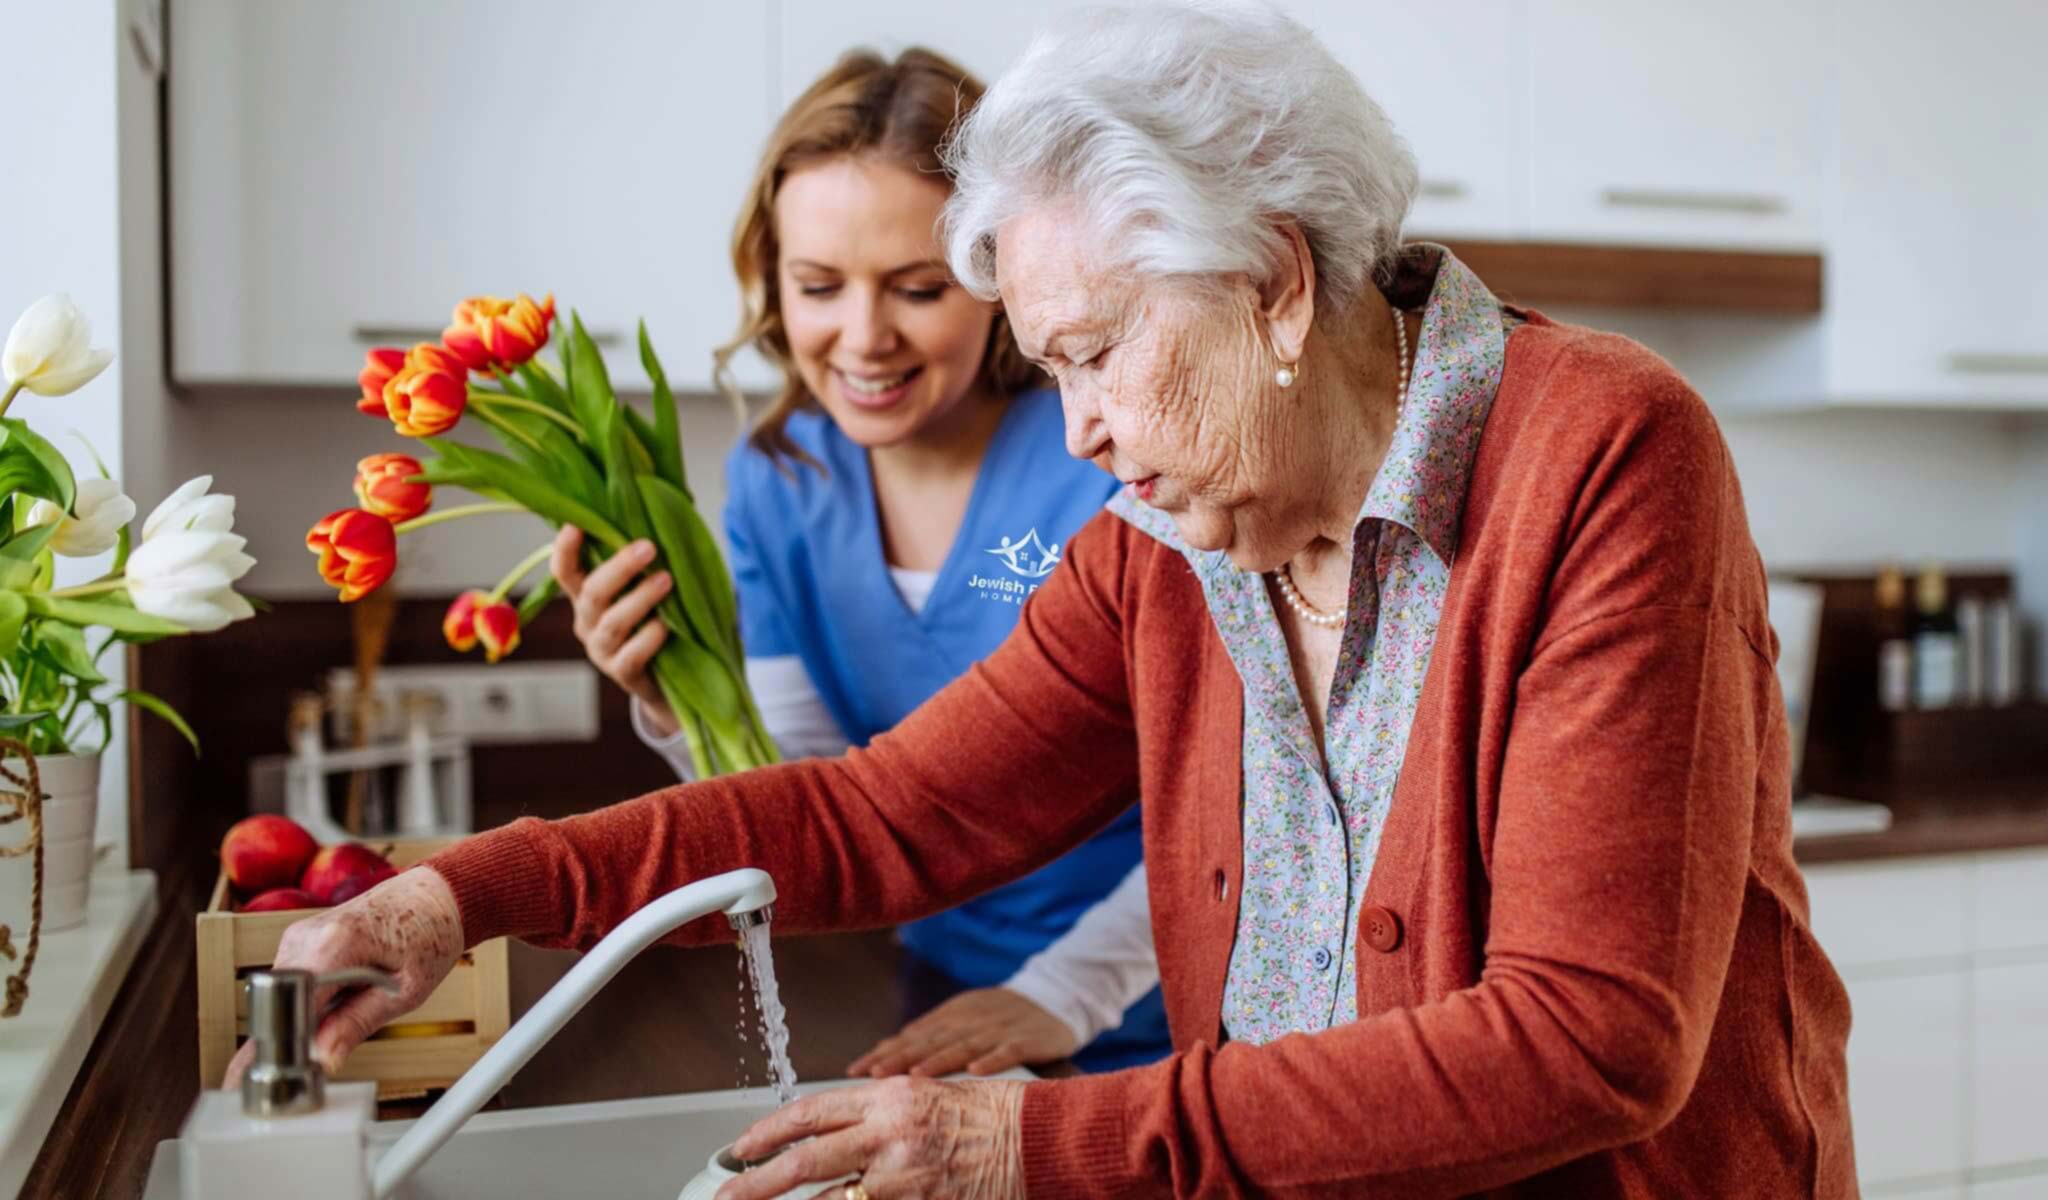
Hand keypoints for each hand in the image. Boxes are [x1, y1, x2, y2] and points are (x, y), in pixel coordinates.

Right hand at [221, 868, 464, 1085]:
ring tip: (342, 1017)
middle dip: (290, 1036)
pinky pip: (291, 982)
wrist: (435, 896)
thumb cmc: (430, 936)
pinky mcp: (300, 939)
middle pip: (278, 1002)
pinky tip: (337, 1000)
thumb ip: (358, 1023)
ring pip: (281, 995)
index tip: (287, 1075)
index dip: (284, 1043)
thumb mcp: (406, 989)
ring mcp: (299, 934)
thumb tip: (322, 1060)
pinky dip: (307, 1000)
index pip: (288, 1003)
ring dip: (301, 1017)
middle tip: (317, 1060)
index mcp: (335, 943)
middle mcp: (307, 934)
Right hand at [552, 525, 676, 735]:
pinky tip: (665, 625)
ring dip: (639, 598)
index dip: (565, 549)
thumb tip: (659, 510)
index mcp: (586, 596)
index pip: (565, 571)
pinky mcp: (623, 673)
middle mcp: (587, 621)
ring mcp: (601, 650)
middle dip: (619, 568)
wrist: (666, 677)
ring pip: (612, 622)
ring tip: (666, 579)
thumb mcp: (640, 589)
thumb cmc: (652, 619)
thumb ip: (640, 560)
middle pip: (592, 592)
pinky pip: (630, 656)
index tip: (575, 524)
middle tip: (648, 547)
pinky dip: (648, 639)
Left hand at [719, 1077, 1025, 1199]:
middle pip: (806, 1159)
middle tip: (726, 1196)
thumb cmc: (992, 1116)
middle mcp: (891, 1132)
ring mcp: (904, 1175)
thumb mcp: (928, 1097)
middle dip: (756, 1182)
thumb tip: (832, 1135)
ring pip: (829, 1199)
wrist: (1042, 1138)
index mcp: (890, 1096)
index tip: (739, 1150)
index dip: (768, 1133)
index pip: (811, 1111)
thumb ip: (879, 1114)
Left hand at [847, 987, 1078, 1078]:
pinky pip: (1010, 1050)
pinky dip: (993, 1060)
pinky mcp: (1029, 1038)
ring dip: (939, 1060)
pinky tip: (976, 1072)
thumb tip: (884, 1055)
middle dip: (901, 1058)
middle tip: (873, 1076)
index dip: (884, 1052)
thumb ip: (929, 1036)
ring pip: (965, 1045)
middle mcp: (971, 1020)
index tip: (855, 1071)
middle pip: (932, 1040)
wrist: (1058, 998)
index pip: (912, 1036)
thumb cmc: (1002, 1017)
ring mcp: (1000, 1029)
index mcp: (953, 1016)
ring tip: (915, 1076)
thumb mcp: (963, 1019)